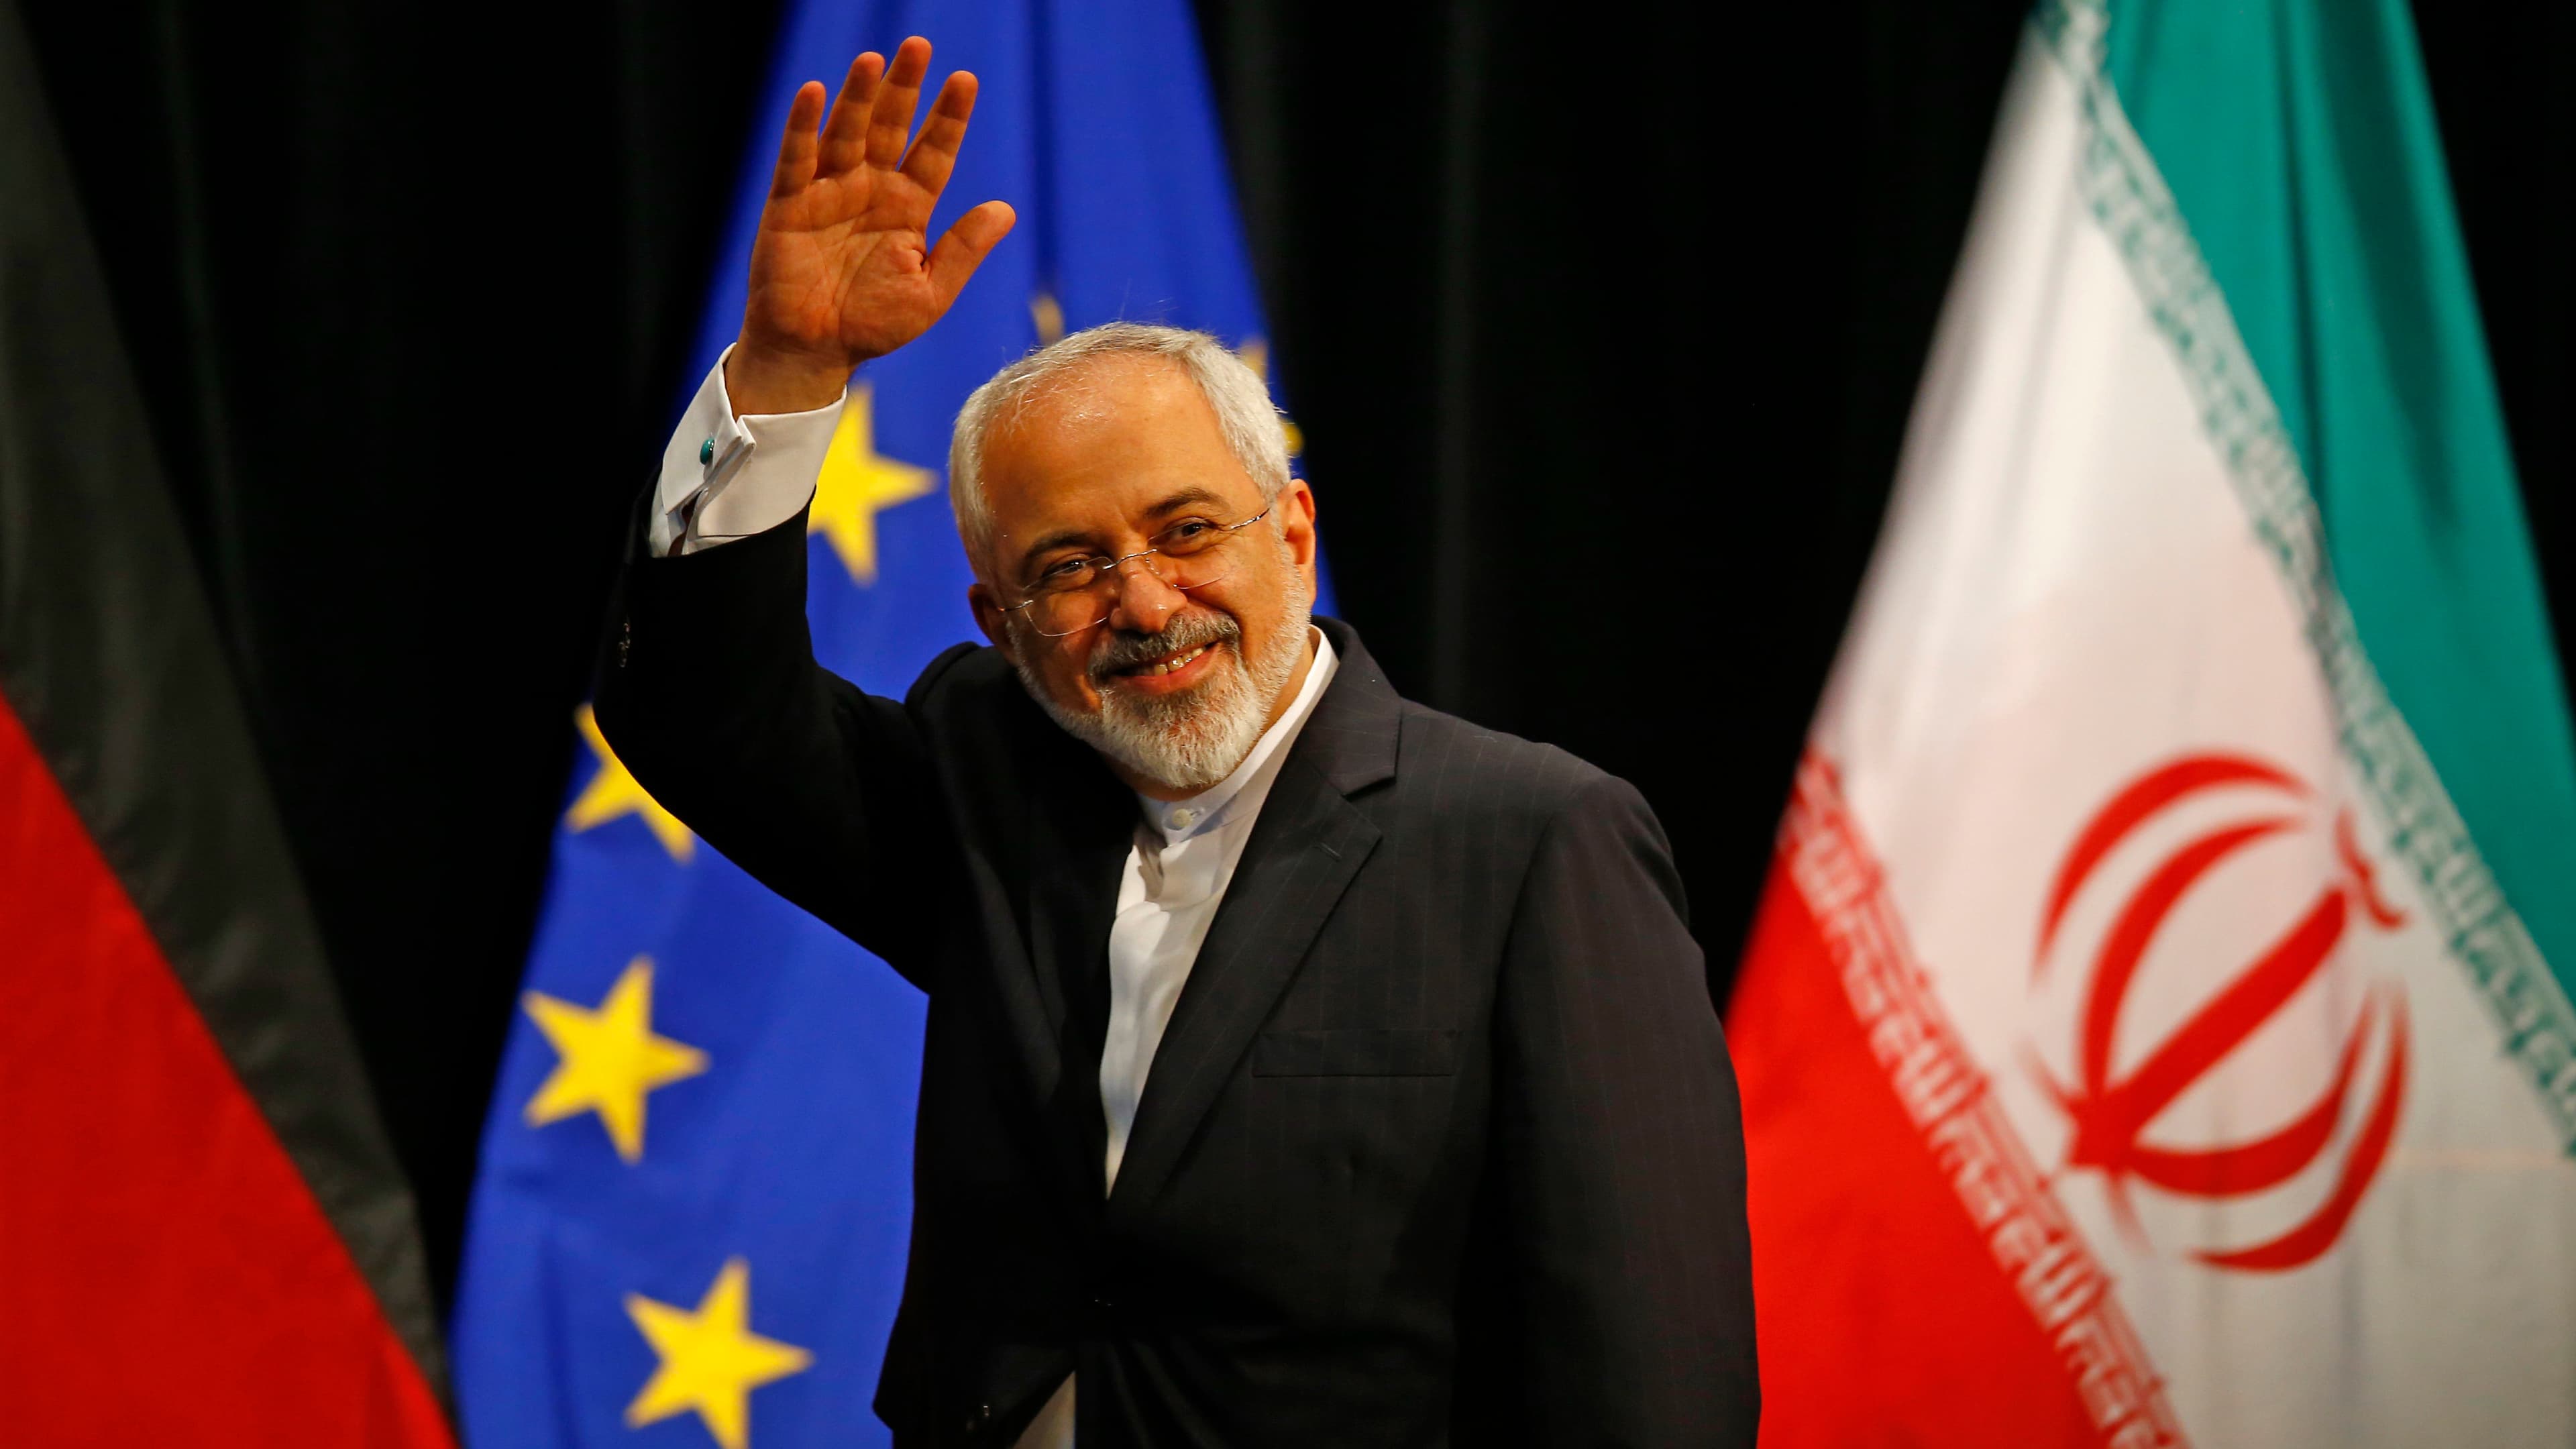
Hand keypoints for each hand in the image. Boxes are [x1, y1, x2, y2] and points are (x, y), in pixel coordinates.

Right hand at [727, 37, 1015, 414]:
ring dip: (858, 97)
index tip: (966, 81)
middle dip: (904, 88)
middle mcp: (870, 190)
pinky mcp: (789, 205)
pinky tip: (816, 93)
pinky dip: (804, 127)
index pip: (933, 152)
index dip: (948, 118)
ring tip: (873, 60)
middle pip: (890, 128)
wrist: (816, 352)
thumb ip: (963, 249)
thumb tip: (1006, 209)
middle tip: (919, 45)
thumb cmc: (874, 326)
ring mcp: (829, 193)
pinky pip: (797, 159)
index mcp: (908, 208)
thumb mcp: (931, 292)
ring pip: (846, 134)